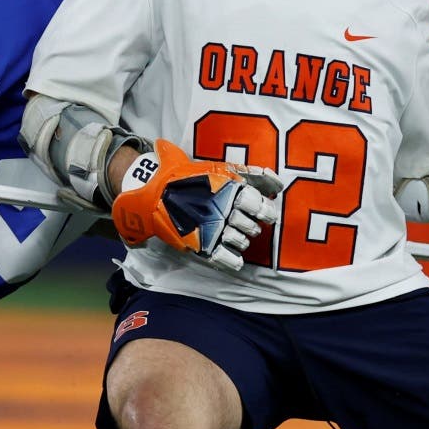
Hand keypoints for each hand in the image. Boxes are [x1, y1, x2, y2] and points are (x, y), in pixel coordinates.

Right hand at [112, 140, 281, 271]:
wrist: (152, 193)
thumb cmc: (184, 176)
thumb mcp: (216, 167)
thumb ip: (247, 173)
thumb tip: (276, 182)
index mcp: (228, 188)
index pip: (257, 202)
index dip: (264, 210)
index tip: (264, 213)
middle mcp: (223, 209)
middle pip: (251, 225)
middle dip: (250, 226)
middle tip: (243, 224)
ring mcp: (212, 227)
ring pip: (240, 241)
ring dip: (241, 241)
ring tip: (234, 238)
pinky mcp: (201, 244)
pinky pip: (226, 258)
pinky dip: (233, 261)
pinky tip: (236, 260)